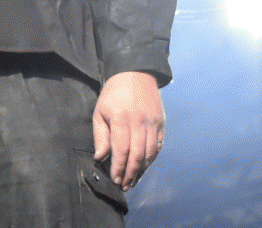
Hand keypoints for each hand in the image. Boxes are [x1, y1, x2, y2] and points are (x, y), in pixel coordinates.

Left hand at [93, 70, 164, 189]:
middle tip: (125, 186)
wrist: (135, 75)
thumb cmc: (113, 94)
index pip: (122, 150)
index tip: (115, 179)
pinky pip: (158, 147)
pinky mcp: (161, 124)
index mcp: (121, 119)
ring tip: (134, 181)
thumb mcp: (100, 111)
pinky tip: (144, 168)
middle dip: (131, 174)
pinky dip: (151, 160)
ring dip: (142, 170)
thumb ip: (100, 136)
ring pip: (149, 154)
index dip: (119, 168)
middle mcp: (139, 123)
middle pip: (137, 155)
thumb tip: (100, 157)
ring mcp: (153, 124)